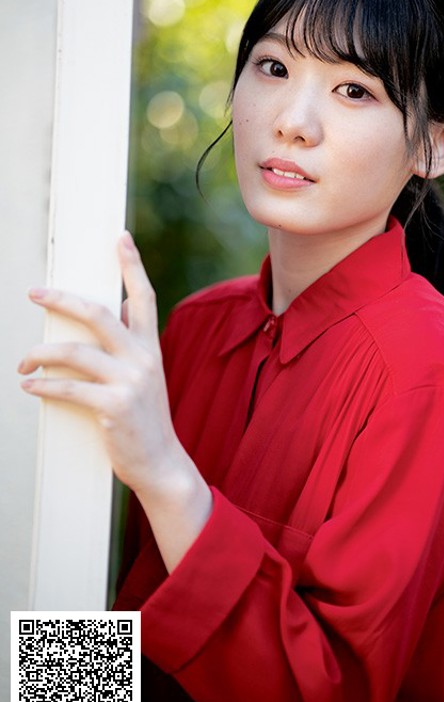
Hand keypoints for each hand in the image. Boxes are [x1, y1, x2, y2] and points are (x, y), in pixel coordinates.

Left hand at [18, 231, 180, 496]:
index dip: (132, 266)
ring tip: (24, 361)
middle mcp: (143, 358)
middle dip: (62, 299)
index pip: (144, 297)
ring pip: (76, 351)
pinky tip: (29, 384)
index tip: (120, 238)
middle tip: (35, 292)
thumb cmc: (146, 418)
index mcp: (151, 347)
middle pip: (99, 314)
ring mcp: (129, 382)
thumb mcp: (149, 374)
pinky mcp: (113, 407)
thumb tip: (124, 308)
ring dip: (41, 353)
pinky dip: (43, 384)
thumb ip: (136, 341)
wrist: (162, 463)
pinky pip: (68, 388)